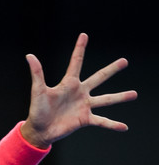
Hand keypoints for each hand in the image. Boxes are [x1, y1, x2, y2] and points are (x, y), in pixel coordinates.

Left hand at [21, 33, 137, 147]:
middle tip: (124, 61)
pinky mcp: (85, 119)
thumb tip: (29, 55)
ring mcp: (84, 106)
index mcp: (68, 83)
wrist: (39, 130)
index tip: (84, 35)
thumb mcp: (38, 90)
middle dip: (111, 69)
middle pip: (99, 78)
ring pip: (106, 99)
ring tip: (134, 94)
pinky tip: (124, 127)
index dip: (79, 48)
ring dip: (120, 97)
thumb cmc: (37, 110)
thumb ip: (37, 73)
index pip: (76, 62)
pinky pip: (102, 121)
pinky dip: (112, 124)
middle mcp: (79, 93)